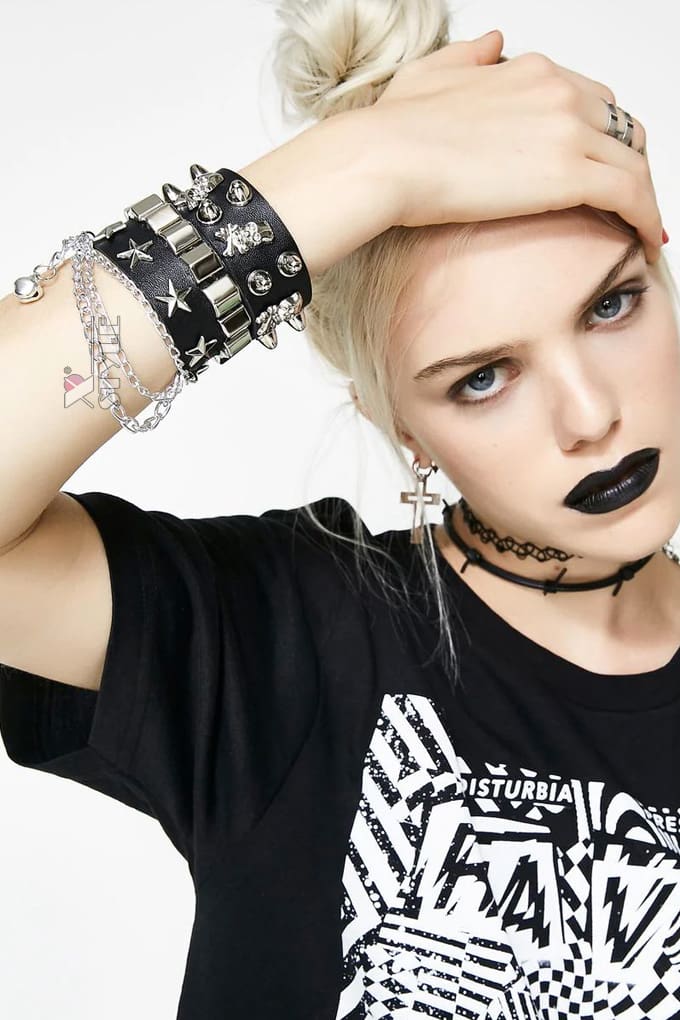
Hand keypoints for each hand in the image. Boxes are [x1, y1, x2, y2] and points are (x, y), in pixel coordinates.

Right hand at [368, 31, 661, 263]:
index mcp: (532, 71)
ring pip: (636, 164)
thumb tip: (494, 39)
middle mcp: (560, 92)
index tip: (601, 169)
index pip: (595, 102)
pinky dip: (647, 219)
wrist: (383, 159)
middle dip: (628, 166)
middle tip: (624, 204)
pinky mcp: (570, 174)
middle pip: (623, 130)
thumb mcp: (430, 74)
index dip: (604, 140)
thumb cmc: (393, 130)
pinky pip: (632, 195)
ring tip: (642, 231)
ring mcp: (569, 130)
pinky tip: (646, 242)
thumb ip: (467, 56)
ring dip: (644, 198)